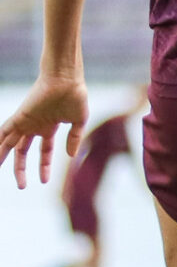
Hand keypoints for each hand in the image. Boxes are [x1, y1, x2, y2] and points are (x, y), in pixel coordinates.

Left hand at [0, 73, 87, 187]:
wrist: (66, 80)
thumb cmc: (75, 96)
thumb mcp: (78, 121)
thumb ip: (74, 138)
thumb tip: (70, 156)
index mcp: (49, 126)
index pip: (43, 150)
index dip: (43, 166)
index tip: (43, 181)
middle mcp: (35, 126)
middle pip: (22, 151)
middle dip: (21, 168)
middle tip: (22, 186)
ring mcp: (25, 122)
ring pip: (9, 143)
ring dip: (2, 157)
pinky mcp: (19, 117)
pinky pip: (2, 132)